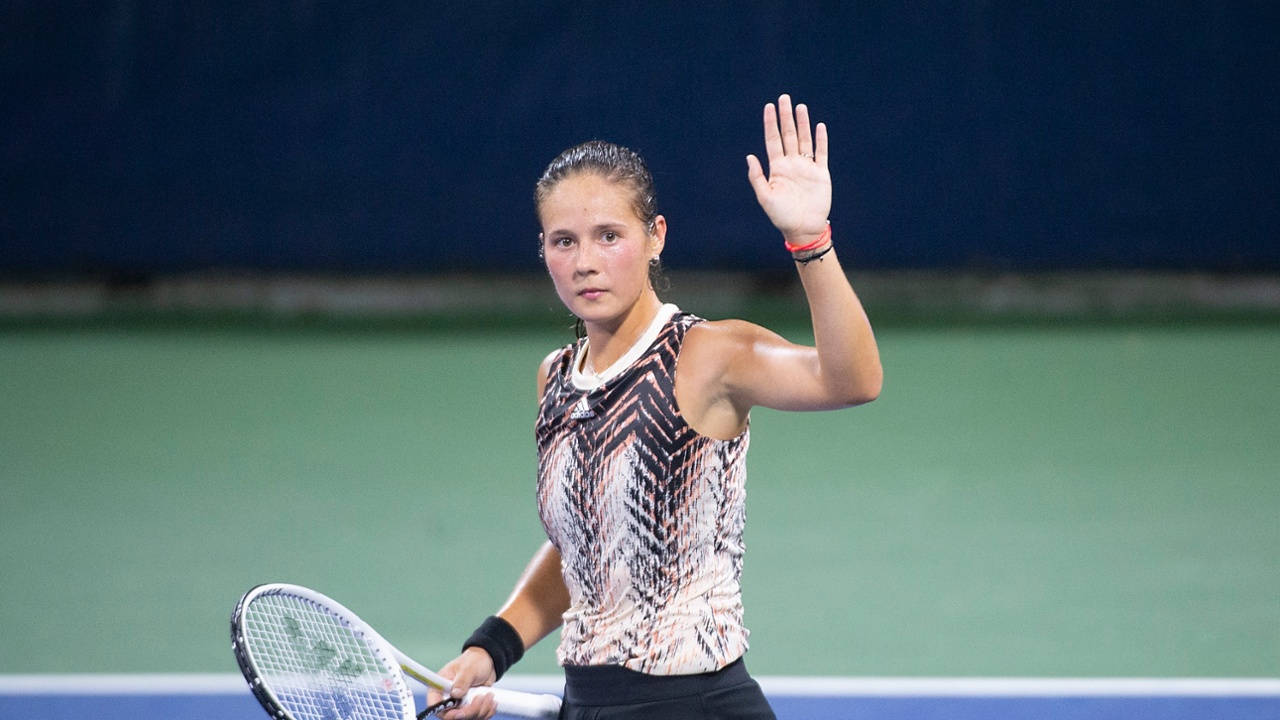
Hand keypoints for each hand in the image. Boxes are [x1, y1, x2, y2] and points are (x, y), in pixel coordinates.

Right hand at [425, 648, 498, 719]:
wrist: (487, 662)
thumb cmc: (473, 661)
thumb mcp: (468, 668)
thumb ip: (461, 681)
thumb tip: (455, 694)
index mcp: (440, 687)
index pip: (435, 706)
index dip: (446, 712)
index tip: (460, 711)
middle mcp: (448, 699)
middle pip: (453, 717)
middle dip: (470, 711)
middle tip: (480, 698)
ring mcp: (460, 705)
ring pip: (468, 718)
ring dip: (481, 710)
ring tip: (488, 695)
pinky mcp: (471, 708)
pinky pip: (478, 718)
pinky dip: (487, 712)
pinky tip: (491, 701)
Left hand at [745, 94, 832, 244]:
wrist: (803, 228)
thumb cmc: (781, 216)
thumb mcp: (765, 197)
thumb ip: (757, 177)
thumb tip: (749, 156)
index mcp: (777, 168)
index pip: (773, 140)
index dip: (771, 123)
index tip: (769, 107)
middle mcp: (791, 164)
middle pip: (788, 135)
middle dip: (786, 117)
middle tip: (784, 98)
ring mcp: (806, 167)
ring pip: (804, 140)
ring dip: (803, 123)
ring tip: (800, 107)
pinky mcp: (820, 173)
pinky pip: (821, 152)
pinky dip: (821, 140)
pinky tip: (819, 126)